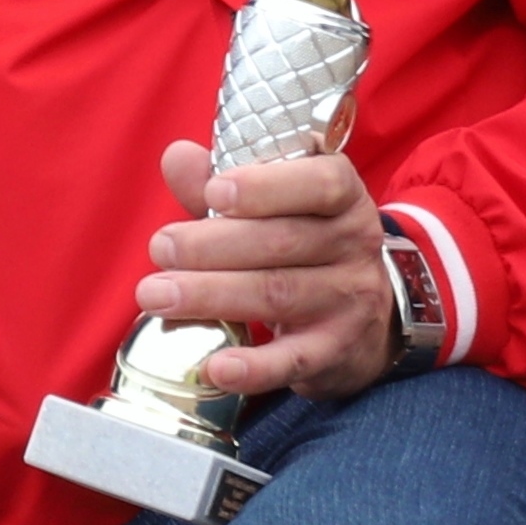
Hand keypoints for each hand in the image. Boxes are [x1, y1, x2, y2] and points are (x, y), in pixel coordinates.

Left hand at [137, 141, 395, 401]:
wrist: (371, 313)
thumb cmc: (302, 242)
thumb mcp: (275, 203)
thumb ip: (222, 182)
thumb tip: (178, 157)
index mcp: (342, 196)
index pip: (320, 183)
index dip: (265, 186)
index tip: (213, 192)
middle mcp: (353, 246)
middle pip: (283, 242)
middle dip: (212, 245)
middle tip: (160, 247)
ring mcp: (348, 301)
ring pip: (278, 295)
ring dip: (211, 295)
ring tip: (155, 296)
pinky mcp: (334, 351)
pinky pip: (293, 361)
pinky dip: (253, 367)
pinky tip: (213, 367)